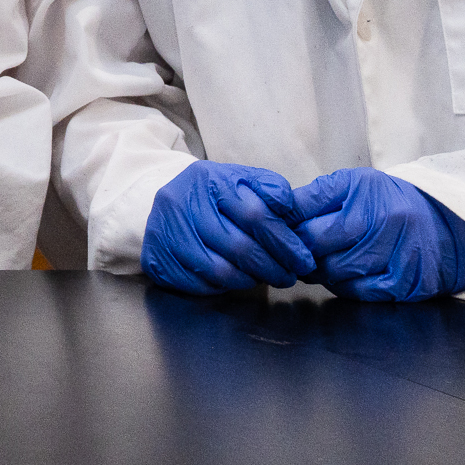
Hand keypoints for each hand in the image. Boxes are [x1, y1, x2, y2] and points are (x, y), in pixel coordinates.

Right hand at [141, 161, 318, 293]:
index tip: (304, 257)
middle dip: (274, 266)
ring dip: (253, 279)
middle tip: (291, 275)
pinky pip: (202, 283)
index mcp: (209, 180)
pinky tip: (241, 279)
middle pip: (239, 246)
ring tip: (270, 277)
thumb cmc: (210, 194)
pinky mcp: (160, 261)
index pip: (255, 214)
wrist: (160, 204)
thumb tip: (293, 208)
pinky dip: (227, 286)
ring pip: (221, 271)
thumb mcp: (238, 179)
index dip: (284, 240)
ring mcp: (169, 235)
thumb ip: (268, 188)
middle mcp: (184, 205)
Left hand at [289, 170, 464, 301]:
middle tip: (295, 255)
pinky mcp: (405, 283)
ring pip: (336, 275)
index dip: (287, 232)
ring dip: (321, 273)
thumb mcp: (355, 184)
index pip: (307, 220)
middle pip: (319, 250)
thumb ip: (315, 197)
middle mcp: (382, 223)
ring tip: (318, 264)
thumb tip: (277, 212)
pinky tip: (343, 277)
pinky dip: (344, 287)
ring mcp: (396, 256)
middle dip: (301, 256)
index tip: (280, 235)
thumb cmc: (391, 202)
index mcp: (364, 195)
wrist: (450, 224)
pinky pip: (359, 292)